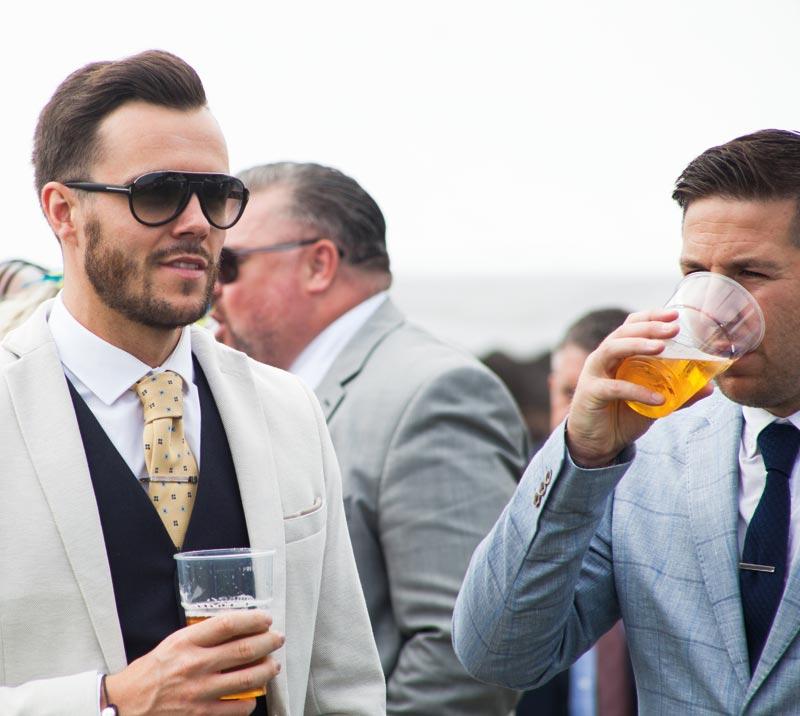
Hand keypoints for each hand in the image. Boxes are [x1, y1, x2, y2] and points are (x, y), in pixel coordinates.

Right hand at [105, 610, 282, 715]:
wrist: (126, 705)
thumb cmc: (151, 671)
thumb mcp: (173, 643)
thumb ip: (202, 636)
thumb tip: (236, 629)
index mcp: (186, 642)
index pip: (227, 624)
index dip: (252, 620)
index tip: (266, 618)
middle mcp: (194, 665)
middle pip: (242, 650)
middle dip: (267, 643)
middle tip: (278, 639)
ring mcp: (199, 692)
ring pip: (246, 679)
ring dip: (266, 671)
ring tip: (273, 665)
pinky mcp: (200, 715)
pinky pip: (236, 708)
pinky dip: (250, 701)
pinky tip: (253, 696)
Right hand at [566, 308, 712, 467]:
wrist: (597, 443)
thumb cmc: (622, 416)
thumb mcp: (654, 403)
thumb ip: (677, 394)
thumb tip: (709, 388)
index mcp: (618, 354)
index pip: (632, 325)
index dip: (651, 316)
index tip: (675, 315)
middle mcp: (603, 358)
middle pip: (623, 332)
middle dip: (649, 327)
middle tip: (673, 329)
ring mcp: (594, 374)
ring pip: (612, 349)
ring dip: (637, 345)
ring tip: (661, 348)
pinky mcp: (590, 393)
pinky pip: (614, 387)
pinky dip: (637, 391)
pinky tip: (657, 398)